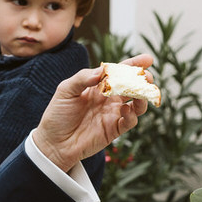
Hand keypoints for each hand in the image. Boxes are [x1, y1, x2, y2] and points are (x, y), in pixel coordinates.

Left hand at [31, 54, 153, 173]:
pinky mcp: (114, 130)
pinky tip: (124, 109)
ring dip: (143, 97)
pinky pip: (130, 121)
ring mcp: (113, 114)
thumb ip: (83, 78)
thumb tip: (102, 71)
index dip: (133, 65)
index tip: (147, 59)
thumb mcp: (65, 90)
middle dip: (143, 80)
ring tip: (141, 92)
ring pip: (137, 104)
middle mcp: (109, 98)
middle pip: (133, 86)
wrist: (53, 142)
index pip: (119, 72)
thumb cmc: (57, 114)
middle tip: (146, 77)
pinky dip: (132, 114)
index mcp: (99, 86)